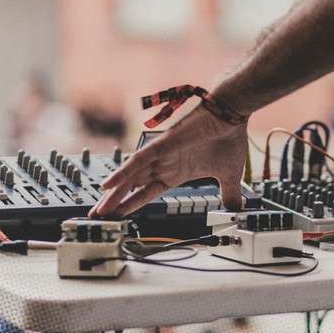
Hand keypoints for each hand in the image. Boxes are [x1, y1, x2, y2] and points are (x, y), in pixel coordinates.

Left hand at [89, 106, 247, 217]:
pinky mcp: (162, 145)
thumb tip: (237, 209)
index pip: (147, 193)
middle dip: (114, 202)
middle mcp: (164, 163)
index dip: (131, 205)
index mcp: (176, 172)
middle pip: (132, 187)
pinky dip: (122, 173)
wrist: (232, 115)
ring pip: (130, 177)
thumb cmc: (229, 139)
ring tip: (97, 209)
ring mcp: (161, 154)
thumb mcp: (229, 177)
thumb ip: (229, 195)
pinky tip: (108, 185)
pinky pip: (137, 161)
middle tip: (96, 216)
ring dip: (113, 194)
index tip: (118, 217)